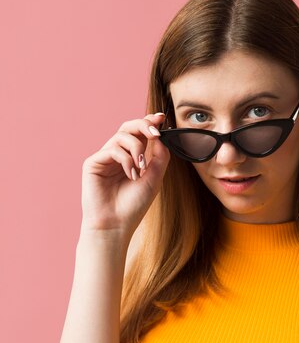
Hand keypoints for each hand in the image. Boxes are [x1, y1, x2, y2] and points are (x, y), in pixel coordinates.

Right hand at [81, 112, 170, 238]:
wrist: (116, 225)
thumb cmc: (134, 206)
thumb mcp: (154, 178)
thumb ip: (160, 157)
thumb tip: (161, 136)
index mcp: (132, 158)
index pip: (139, 134)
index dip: (149, 122)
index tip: (161, 118)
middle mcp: (117, 155)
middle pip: (128, 127)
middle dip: (144, 125)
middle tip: (156, 132)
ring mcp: (104, 158)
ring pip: (122, 136)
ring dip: (137, 150)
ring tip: (141, 169)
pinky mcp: (93, 162)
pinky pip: (113, 149)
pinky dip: (126, 160)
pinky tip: (131, 175)